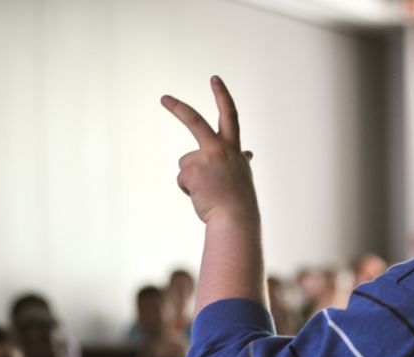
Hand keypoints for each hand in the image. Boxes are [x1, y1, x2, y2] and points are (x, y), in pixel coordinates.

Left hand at [161, 76, 257, 224]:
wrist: (236, 219)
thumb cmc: (239, 200)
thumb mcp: (242, 175)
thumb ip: (241, 160)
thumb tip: (250, 153)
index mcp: (234, 149)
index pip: (229, 116)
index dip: (222, 96)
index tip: (214, 79)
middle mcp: (221, 149)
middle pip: (195, 122)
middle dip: (179, 108)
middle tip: (163, 98)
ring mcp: (206, 159)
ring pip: (185, 163)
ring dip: (191, 179)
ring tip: (208, 193)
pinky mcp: (191, 172)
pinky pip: (182, 179)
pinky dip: (188, 190)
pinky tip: (203, 197)